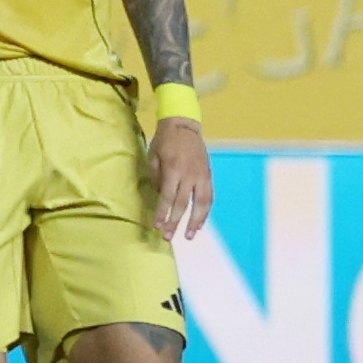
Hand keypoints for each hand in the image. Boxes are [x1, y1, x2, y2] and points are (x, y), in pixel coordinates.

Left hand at [149, 116, 209, 237]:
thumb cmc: (165, 141)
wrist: (184, 125)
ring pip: (200, 203)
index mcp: (173, 170)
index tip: (158, 226)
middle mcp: (189, 175)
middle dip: (175, 222)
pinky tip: (200, 223)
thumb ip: (156, 178)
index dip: (162, 213)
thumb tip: (161, 198)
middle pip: (182, 204)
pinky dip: (205, 212)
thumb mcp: (153, 156)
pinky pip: (209, 197)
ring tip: (189, 236)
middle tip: (168, 237)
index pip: (167, 197)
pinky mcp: (208, 175)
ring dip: (195, 221)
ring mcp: (201, 175)